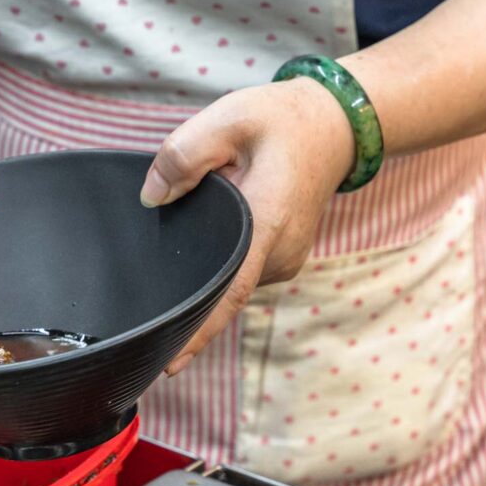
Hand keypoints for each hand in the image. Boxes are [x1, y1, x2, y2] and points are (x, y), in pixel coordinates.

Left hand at [139, 78, 355, 375]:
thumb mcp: (227, 120)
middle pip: (218, 285)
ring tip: (206, 207)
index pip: (226, 291)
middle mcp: (279, 253)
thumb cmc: (282, 121)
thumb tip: (152, 197)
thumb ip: (183, 156)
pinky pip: (238, 268)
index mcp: (266, 223)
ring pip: (227, 275)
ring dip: (206, 256)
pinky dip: (220, 255)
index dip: (197, 331)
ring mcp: (283, 260)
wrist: (334, 125)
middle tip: (161, 248)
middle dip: (186, 277)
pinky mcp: (279, 258)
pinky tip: (212, 229)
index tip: (169, 365)